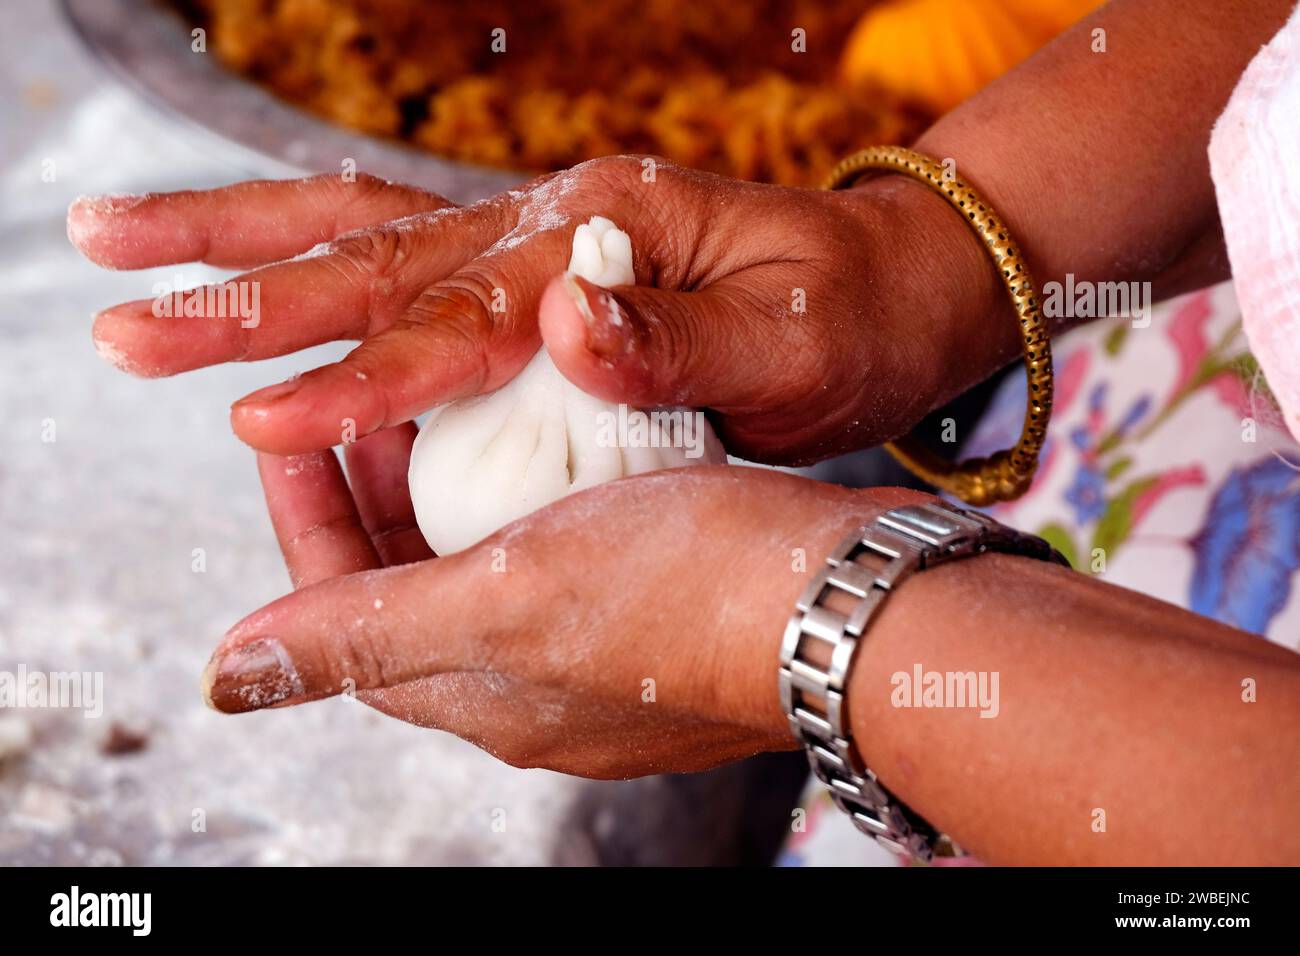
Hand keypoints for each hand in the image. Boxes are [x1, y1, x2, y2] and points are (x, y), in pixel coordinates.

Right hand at [69, 159, 1010, 464]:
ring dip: (239, 246)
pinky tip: (240, 258)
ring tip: (115, 245)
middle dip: (242, 295)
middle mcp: (552, 222)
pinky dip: (312, 255)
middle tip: (117, 320)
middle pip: (377, 254)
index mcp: (607, 234)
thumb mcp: (795, 343)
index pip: (461, 317)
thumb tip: (567, 321)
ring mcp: (535, 238)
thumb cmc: (848, 321)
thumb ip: (681, 342)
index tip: (263, 418)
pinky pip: (405, 257)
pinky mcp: (532, 269)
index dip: (361, 374)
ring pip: (363, 233)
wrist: (887, 286)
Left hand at [206, 448, 921, 778]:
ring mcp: (603, 657)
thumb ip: (363, 630)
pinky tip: (554, 437)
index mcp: (482, 692)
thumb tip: (227, 676)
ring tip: (453, 405)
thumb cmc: (690, 594)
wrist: (856, 600)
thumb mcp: (505, 598)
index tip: (288, 427)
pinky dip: (537, 494)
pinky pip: (565, 552)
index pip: (343, 608)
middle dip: (377, 495)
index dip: (303, 516)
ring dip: (459, 489)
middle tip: (370, 406)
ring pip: (493, 565)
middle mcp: (535, 689)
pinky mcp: (660, 619)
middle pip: (414, 585)